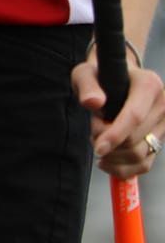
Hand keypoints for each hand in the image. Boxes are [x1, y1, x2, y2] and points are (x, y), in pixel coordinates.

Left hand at [73, 45, 164, 177]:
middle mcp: (163, 105)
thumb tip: (93, 103)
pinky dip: (123, 169)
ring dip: (113, 157)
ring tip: (98, 143)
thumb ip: (86, 85)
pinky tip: (106, 162)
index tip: (97, 147)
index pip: (134, 116)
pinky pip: (145, 164)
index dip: (115, 135)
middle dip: (108, 143)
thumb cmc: (100, 75)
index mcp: (149, 84)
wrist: (117, 79)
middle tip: (93, 133)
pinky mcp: (161, 139)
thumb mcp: (86, 73)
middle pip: (135, 139)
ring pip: (140, 155)